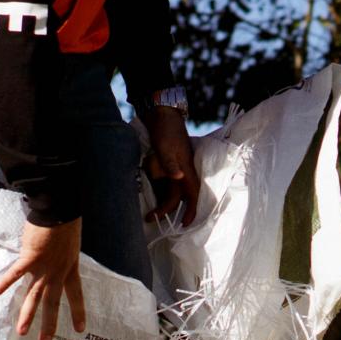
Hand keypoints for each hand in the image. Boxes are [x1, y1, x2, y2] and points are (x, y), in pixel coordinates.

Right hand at [0, 218, 85, 339]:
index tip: (80, 329)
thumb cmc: (66, 222)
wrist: (60, 210)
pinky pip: (15, 273)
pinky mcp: (30, 257)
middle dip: (49, 323)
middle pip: (53, 301)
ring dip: (27, 314)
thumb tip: (55, 260)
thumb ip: (62, 257)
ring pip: (34, 295)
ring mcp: (44, 266)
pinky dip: (4, 282)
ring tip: (22, 332)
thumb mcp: (71, 245)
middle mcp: (58, 272)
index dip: (77, 312)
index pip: (76, 295)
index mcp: (71, 268)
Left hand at [144, 108, 199, 226]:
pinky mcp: (164, 167)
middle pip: (177, 197)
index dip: (191, 210)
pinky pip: (163, 186)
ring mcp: (173, 170)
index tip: (185, 224)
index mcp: (186, 169)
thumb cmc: (166, 130)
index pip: (193, 194)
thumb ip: (170, 163)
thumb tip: (179, 177)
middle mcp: (181, 173)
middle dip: (167, 211)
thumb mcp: (166, 146)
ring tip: (147, 214)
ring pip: (170, 193)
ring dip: (161, 204)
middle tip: (150, 218)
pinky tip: (149, 201)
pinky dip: (158, 195)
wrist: (161, 115)